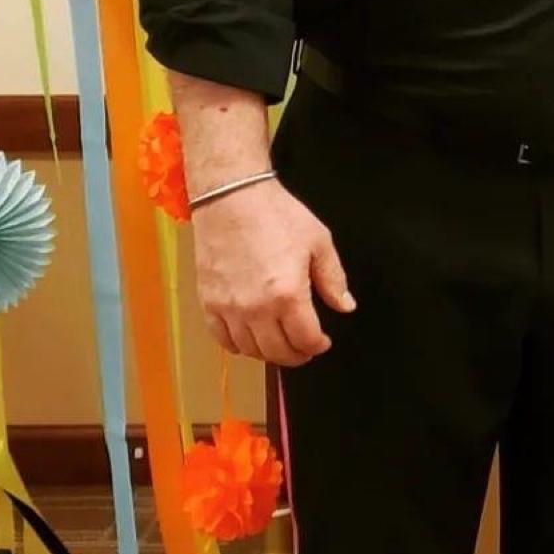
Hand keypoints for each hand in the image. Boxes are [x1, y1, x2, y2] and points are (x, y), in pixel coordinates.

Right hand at [192, 178, 354, 366]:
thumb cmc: (277, 215)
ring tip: (280, 341)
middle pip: (278, 352)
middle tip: (305, 347)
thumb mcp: (319, 242)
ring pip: (250, 351)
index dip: (318, 346)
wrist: (232, 198)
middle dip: (296, 355)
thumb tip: (345, 306)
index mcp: (288, 295)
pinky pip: (222, 339)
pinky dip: (238, 345)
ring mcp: (229, 308)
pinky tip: (251, 336)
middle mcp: (256, 308)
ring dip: (269, 352)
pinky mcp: (208, 302)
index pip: (305, 340)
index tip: (322, 342)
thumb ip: (334, 279)